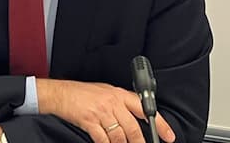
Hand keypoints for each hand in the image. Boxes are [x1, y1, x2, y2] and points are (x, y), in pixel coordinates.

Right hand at [36, 79, 174, 142]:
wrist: (60, 93)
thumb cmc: (82, 93)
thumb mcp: (105, 92)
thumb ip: (120, 103)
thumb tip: (136, 117)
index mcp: (118, 94)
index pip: (145, 109)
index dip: (160, 124)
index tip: (169, 136)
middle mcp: (112, 102)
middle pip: (133, 128)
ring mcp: (101, 112)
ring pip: (120, 136)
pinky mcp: (89, 121)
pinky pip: (103, 139)